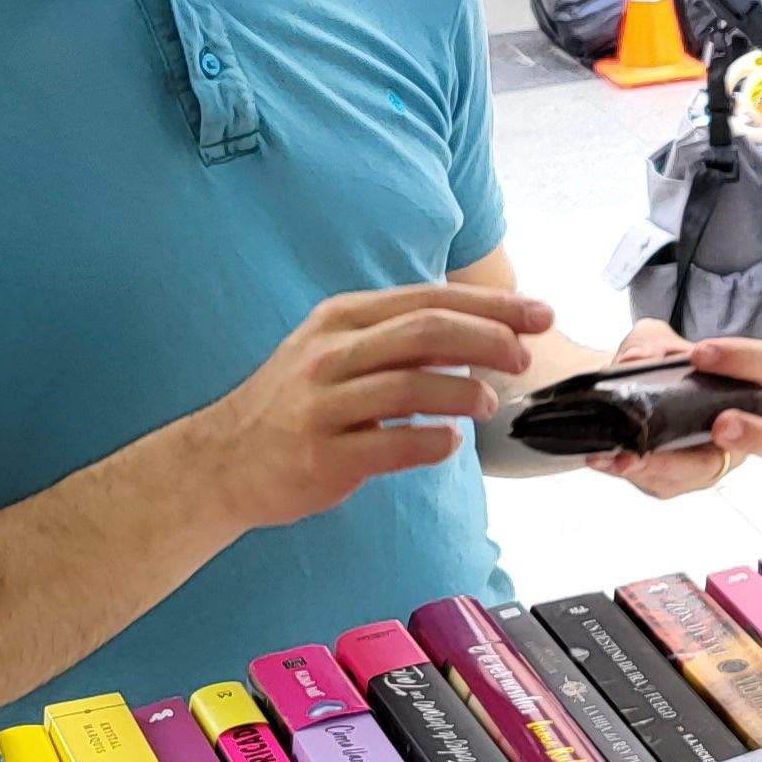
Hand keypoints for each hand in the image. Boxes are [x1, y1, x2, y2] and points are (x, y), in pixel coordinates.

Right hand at [185, 284, 553, 530]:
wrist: (220, 462)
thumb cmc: (296, 405)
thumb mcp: (338, 351)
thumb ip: (401, 340)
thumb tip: (484, 332)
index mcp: (342, 318)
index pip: (430, 298)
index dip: (493, 305)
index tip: (541, 314)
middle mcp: (330, 353)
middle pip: (426, 331)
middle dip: (489, 338)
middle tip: (524, 357)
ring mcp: (322, 405)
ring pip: (410, 385)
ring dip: (463, 391)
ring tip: (488, 402)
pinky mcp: (320, 455)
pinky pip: (389, 445)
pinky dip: (431, 442)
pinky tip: (448, 443)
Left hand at [583, 320, 761, 498]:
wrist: (623, 399)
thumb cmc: (657, 370)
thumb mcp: (650, 342)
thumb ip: (647, 342)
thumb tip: (638, 360)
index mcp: (747, 382)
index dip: (742, 359)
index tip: (700, 354)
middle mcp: (742, 426)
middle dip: (752, 434)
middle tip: (722, 425)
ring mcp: (712, 460)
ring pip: (707, 470)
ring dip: (672, 462)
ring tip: (635, 454)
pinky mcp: (678, 481)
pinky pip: (663, 481)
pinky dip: (634, 468)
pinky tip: (610, 458)